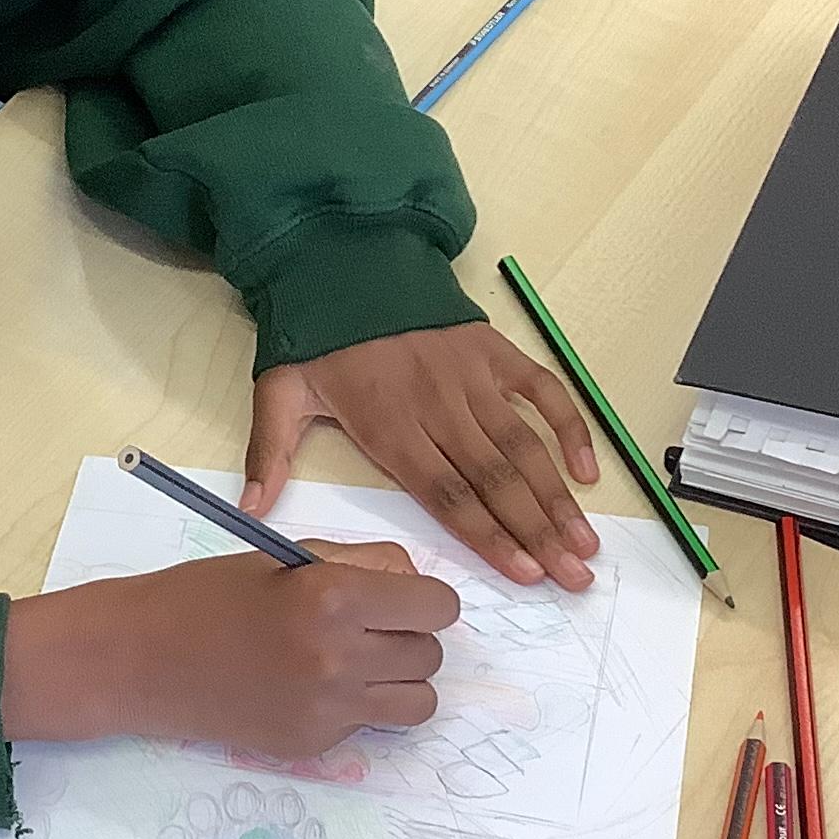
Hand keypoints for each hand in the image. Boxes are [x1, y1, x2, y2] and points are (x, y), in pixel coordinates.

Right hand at [2, 541, 459, 758]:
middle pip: (431, 654)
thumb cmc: (210, 595)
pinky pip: (369, 725)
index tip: (404, 599)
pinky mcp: (313, 744)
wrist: (143, 659)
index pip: (438, 606)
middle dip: (409, 637)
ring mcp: (327, 710)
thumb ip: (361, 567)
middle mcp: (338, 658)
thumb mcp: (288, 559)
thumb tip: (417, 585)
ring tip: (356, 663)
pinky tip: (307, 688)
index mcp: (335, 596)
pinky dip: (355, 707)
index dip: (426, 600)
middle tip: (368, 627)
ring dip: (399, 680)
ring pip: (419, 701)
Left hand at [243, 325, 602, 589]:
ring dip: (559, 497)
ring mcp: (473, 379)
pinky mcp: (494, 352)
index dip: (490, 537)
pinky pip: (544, 391)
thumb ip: (268, 453)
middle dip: (539, 534)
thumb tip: (250, 511)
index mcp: (391, 427)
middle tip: (576, 578)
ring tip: (586, 543)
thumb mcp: (279, 391)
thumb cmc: (317, 337)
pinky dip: (570, 428)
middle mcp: (440, 408)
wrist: (345, 260)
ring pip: (525, 447)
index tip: (526, 574)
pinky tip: (588, 472)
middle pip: (497, 482)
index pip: (449, 496)